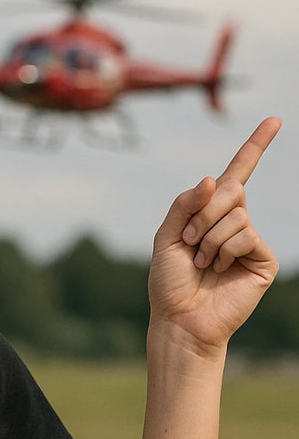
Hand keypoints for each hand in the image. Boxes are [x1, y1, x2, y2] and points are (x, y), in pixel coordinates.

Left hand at [148, 116, 280, 354]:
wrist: (180, 318)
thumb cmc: (169, 282)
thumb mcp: (165, 238)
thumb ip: (184, 206)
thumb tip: (214, 179)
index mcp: (210, 214)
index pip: (237, 175)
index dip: (255, 147)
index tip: (273, 120)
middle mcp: (234, 222)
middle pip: (231, 191)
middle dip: (203, 215)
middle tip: (189, 244)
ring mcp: (250, 240)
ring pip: (237, 215)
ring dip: (210, 239)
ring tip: (203, 263)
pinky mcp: (262, 259)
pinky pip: (247, 234)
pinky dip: (226, 250)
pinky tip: (219, 268)